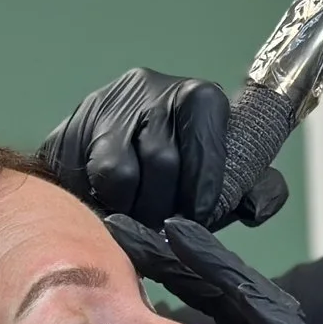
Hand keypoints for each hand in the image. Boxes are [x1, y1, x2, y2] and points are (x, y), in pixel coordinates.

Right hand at [41, 67, 288, 230]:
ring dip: (130, 210)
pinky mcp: (64, 132)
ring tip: (137, 223)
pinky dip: (95, 204)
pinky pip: (76, 179)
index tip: (199, 219)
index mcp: (198, 97)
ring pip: (116, 173)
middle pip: (160, 161)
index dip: (202, 190)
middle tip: (166, 232)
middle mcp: (148, 91)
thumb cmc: (196, 170)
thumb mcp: (235, 176)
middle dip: (167, 208)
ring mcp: (102, 107)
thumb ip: (258, 192)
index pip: (203, 143)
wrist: (141, 138)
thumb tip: (253, 207)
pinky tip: (109, 212)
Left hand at [118, 216, 322, 323]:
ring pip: (259, 309)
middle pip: (225, 300)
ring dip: (214, 268)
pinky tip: (233, 288)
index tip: (115, 256)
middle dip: (178, 260)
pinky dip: (263, 313)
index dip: (164, 285)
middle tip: (126, 222)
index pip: (206, 322)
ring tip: (169, 232)